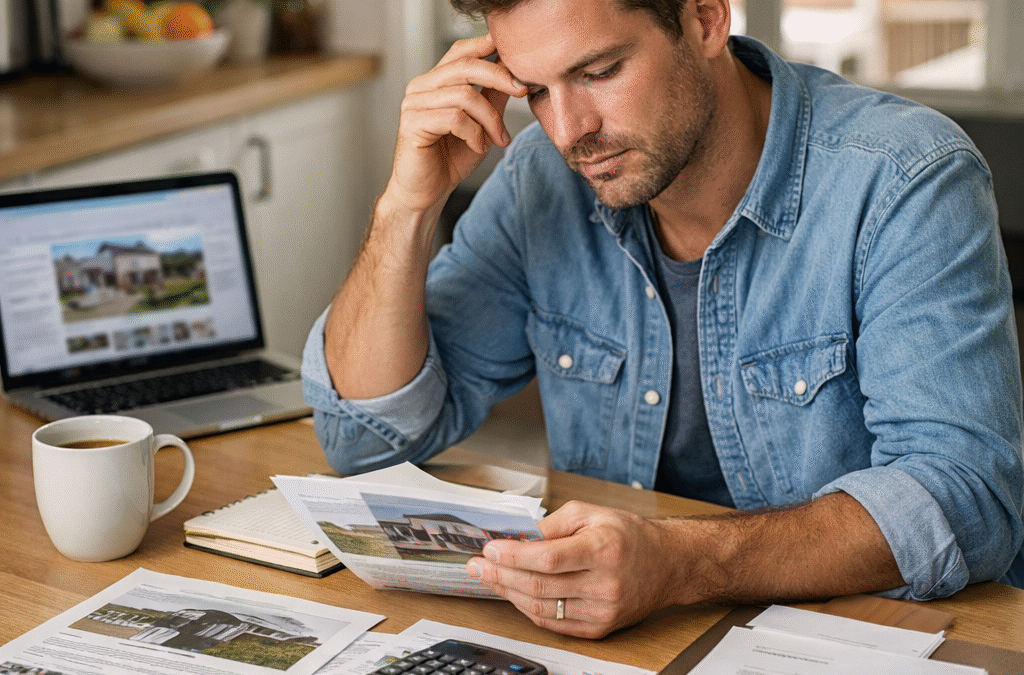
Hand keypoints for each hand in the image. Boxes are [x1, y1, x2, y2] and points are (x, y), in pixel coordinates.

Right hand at [388, 33, 527, 215]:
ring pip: (464, 95)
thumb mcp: (481, 125)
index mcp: (435, 82)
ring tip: (497, 139)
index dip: (486, 47)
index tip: (515, 57)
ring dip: (490, 118)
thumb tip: (513, 74)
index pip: (460, 52)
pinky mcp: (412, 123)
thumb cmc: (449, 159)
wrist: (427, 192)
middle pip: (465, 66)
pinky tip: (478, 147)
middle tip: (521, 90)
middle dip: (500, 77)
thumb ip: (492, 99)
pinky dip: (474, 133)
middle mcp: (421, 87)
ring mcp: (413, 104)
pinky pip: (454, 118)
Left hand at [466, 501, 684, 638]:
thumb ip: (552, 524)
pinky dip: (528, 609)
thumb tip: (516, 538)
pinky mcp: (599, 628)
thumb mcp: (591, 513)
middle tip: (477, 565)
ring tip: (489, 578)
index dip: (514, 556)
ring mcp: (602, 610)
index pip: (549, 558)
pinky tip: (514, 594)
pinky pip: (554, 623)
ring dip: (509, 593)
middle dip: (500, 575)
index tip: (490, 550)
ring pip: (542, 608)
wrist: (666, 565)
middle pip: (540, 585)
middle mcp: (605, 584)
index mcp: (604, 549)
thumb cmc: (629, 536)